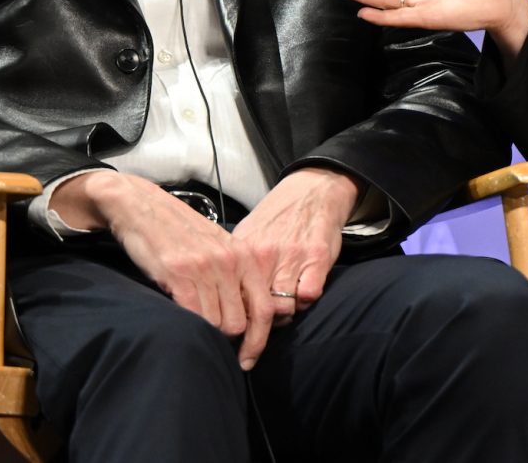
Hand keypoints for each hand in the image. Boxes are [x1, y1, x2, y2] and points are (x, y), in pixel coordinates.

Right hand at [51, 171, 248, 339]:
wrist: (142, 207)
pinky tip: (182, 321)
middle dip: (228, 339)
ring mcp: (204, 268)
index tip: (248, 359)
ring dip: (207, 333)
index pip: (265, 308)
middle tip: (215, 343)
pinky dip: (190, 326)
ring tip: (195, 326)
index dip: (259, 340)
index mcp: (244, 255)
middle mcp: (229, 262)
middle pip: (241, 323)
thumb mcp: (218, 247)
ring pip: (218, 324)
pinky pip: (194, 315)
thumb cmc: (180, 231)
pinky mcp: (178, 273)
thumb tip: (246, 318)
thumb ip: (235, 275)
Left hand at [228, 167, 361, 369]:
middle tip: (259, 332)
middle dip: (257, 327)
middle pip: (254, 309)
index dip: (231, 321)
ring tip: (283, 311)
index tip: (232, 337)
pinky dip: (305, 302)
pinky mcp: (317, 257)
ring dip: (284, 315)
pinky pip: (308, 295)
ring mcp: (291, 256)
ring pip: (283, 307)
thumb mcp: (247, 236)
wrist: (312, 189)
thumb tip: (211, 296)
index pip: (229, 299)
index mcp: (243, 252)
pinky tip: (303, 294)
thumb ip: (233, 265)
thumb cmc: (278, 218)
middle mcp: (264, 255)